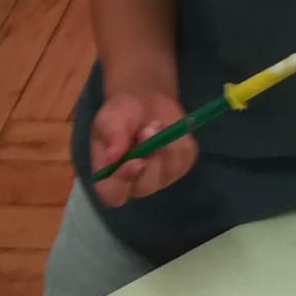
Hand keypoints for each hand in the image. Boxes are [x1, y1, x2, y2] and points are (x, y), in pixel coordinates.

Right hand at [90, 90, 196, 207]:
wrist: (145, 101)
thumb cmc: (121, 114)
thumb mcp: (110, 119)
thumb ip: (112, 137)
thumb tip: (113, 157)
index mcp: (109, 177)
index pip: (113, 194)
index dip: (123, 183)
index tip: (135, 161)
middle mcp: (134, 183)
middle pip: (146, 187)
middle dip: (151, 158)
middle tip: (148, 129)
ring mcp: (160, 177)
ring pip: (169, 172)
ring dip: (166, 146)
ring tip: (155, 124)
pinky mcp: (180, 166)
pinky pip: (186, 158)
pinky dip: (180, 141)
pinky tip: (169, 129)